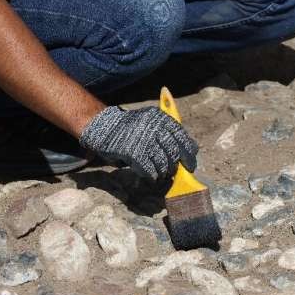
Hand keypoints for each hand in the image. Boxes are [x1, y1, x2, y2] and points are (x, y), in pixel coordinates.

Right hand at [79, 106, 198, 179]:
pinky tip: (150, 176)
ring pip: (163, 163)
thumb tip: (189, 151)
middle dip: (176, 165)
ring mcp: (144, 140)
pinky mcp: (134, 152)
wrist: (104, 127)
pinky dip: (152, 175)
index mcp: (160, 118)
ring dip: (163, 172)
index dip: (189, 152)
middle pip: (174, 152)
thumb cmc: (131, 128)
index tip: (191, 163)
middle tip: (173, 172)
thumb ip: (167, 132)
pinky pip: (149, 170)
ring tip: (160, 174)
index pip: (182, 136)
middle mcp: (154, 127)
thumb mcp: (150, 121)